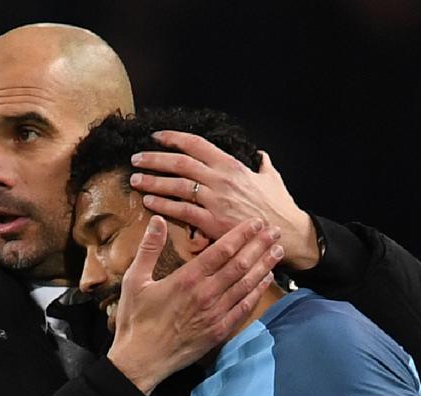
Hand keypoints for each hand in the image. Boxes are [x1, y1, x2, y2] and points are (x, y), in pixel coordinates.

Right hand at [107, 215, 281, 393]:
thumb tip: (157, 220)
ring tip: (277, 250)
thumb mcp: (135, 280)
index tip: (255, 222)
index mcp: (187, 279)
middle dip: (259, 245)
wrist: (141, 360)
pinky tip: (266, 280)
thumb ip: (148, 248)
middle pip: (240, 264)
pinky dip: (257, 291)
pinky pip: (244, 308)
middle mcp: (206, 294)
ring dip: (264, 265)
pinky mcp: (219, 331)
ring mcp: (216, 314)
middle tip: (275, 231)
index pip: (222, 250)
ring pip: (246, 284)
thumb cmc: (135, 320)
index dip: (241, 234)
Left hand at [130, 130, 320, 269]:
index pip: (196, 144)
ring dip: (152, 182)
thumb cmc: (279, 206)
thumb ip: (263, 164)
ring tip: (135, 180)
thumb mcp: (272, 178)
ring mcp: (215, 201)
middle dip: (154, 159)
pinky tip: (149, 203)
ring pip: (176, 186)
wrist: (285, 232)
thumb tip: (260, 154)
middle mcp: (220, 179)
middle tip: (136, 159)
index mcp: (231, 165)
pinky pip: (180, 211)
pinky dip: (162, 206)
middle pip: (180, 163)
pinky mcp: (211, 222)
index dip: (173, 138)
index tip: (156, 137)